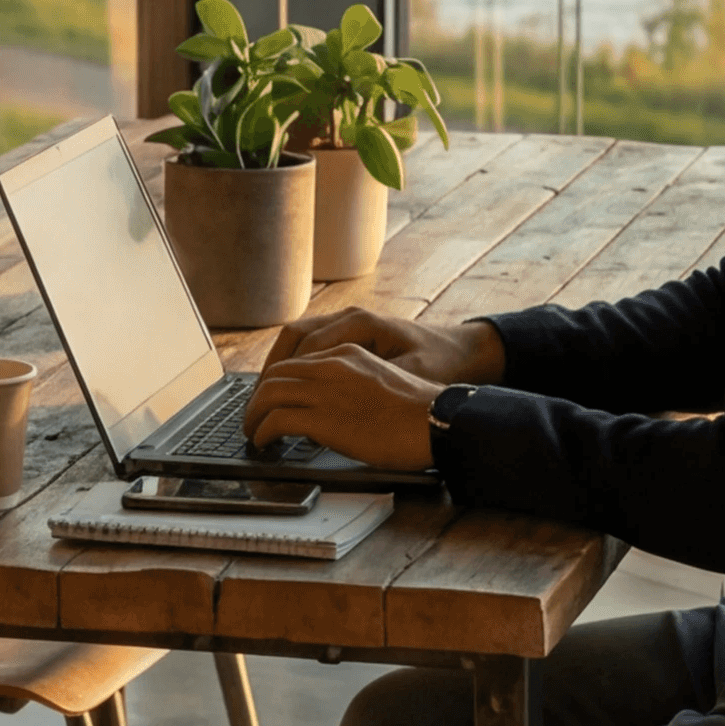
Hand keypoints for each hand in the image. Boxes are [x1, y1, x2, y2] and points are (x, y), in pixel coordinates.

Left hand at [243, 340, 440, 474]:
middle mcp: (332, 366)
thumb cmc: (417, 412)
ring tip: (252, 431)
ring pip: (269, 394)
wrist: (437, 421)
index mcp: (347, 354)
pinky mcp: (325, 419)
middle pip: (275, 374)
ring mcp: (327, 391)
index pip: (296, 360)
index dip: (275, 381)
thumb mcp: (379, 381)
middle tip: (253, 416)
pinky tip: (263, 442)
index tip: (269, 399)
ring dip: (254, 415)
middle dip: (257, 398)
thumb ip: (350, 385)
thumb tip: (329, 409)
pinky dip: (263, 431)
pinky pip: (277, 420)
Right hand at [263, 303, 500, 392]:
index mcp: (362, 324)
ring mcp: (350, 324)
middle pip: (293, 337)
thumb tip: (328, 407)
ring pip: (298, 338)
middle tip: (255, 405)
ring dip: (279, 366)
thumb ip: (371, 391)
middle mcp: (351, 318)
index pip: (305, 346)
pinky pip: (311, 344)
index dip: (281, 378)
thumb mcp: (410, 380)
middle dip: (271, 372)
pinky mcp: (353, 336)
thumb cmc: (443, 366)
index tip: (267, 405)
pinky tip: (289, 389)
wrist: (469, 353)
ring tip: (264, 399)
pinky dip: (295, 364)